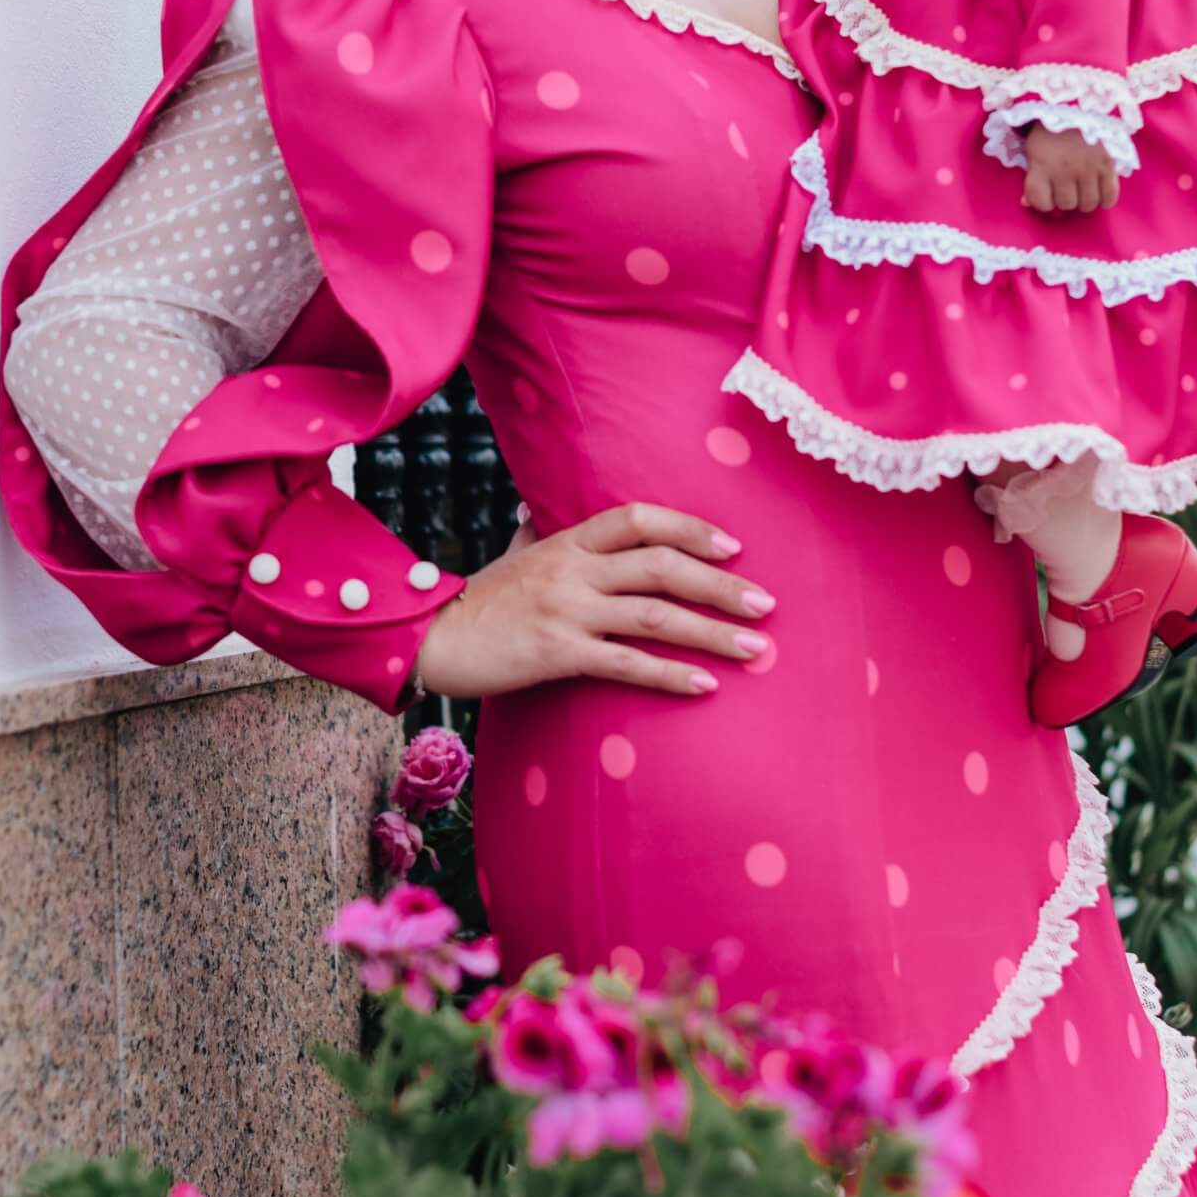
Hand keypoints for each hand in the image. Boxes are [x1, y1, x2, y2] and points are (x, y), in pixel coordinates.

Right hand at [413, 503, 774, 701]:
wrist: (430, 640)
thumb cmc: (477, 602)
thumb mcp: (508, 558)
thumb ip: (529, 535)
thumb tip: (529, 511)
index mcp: (567, 541)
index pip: (639, 519)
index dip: (689, 529)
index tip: (732, 547)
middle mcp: (573, 569)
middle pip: (661, 566)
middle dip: (720, 584)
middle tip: (765, 604)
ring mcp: (567, 611)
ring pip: (655, 615)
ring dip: (711, 632)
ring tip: (755, 648)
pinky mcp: (558, 653)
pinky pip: (626, 664)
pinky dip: (670, 674)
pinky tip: (705, 686)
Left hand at [1021, 125, 1120, 214]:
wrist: (1080, 100)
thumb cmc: (1051, 126)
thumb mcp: (1033, 147)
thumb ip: (1032, 175)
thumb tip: (1027, 203)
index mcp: (1042, 164)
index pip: (1041, 202)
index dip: (1043, 202)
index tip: (1046, 194)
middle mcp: (1064, 170)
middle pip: (1066, 204)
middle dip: (1065, 199)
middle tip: (1067, 188)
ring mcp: (1088, 169)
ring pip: (1087, 204)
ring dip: (1084, 200)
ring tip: (1083, 189)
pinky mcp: (1109, 165)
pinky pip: (1109, 196)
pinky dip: (1105, 199)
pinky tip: (1100, 192)